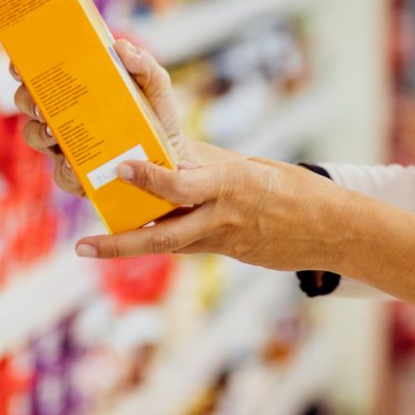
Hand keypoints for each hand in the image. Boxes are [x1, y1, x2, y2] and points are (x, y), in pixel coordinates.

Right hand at [12, 39, 190, 196]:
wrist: (171, 155)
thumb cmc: (156, 114)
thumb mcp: (154, 85)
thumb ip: (143, 65)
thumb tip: (121, 47)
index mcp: (78, 90)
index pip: (43, 75)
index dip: (24, 69)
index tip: (20, 66)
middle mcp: (65, 115)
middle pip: (30, 103)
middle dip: (27, 101)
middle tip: (40, 104)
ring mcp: (67, 145)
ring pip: (35, 137)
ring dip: (38, 133)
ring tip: (53, 132)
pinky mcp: (77, 174)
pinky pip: (61, 174)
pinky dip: (65, 170)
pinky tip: (74, 164)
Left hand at [72, 152, 339, 272]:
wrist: (330, 229)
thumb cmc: (295, 188)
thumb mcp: (255, 169)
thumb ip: (214, 168)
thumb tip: (176, 162)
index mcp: (231, 185)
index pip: (182, 185)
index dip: (150, 178)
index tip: (122, 167)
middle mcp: (221, 217)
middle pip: (164, 234)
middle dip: (122, 242)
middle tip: (84, 245)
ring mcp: (223, 240)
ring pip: (167, 246)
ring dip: (127, 247)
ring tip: (90, 248)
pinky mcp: (226, 252)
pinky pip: (184, 245)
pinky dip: (158, 239)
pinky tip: (129, 239)